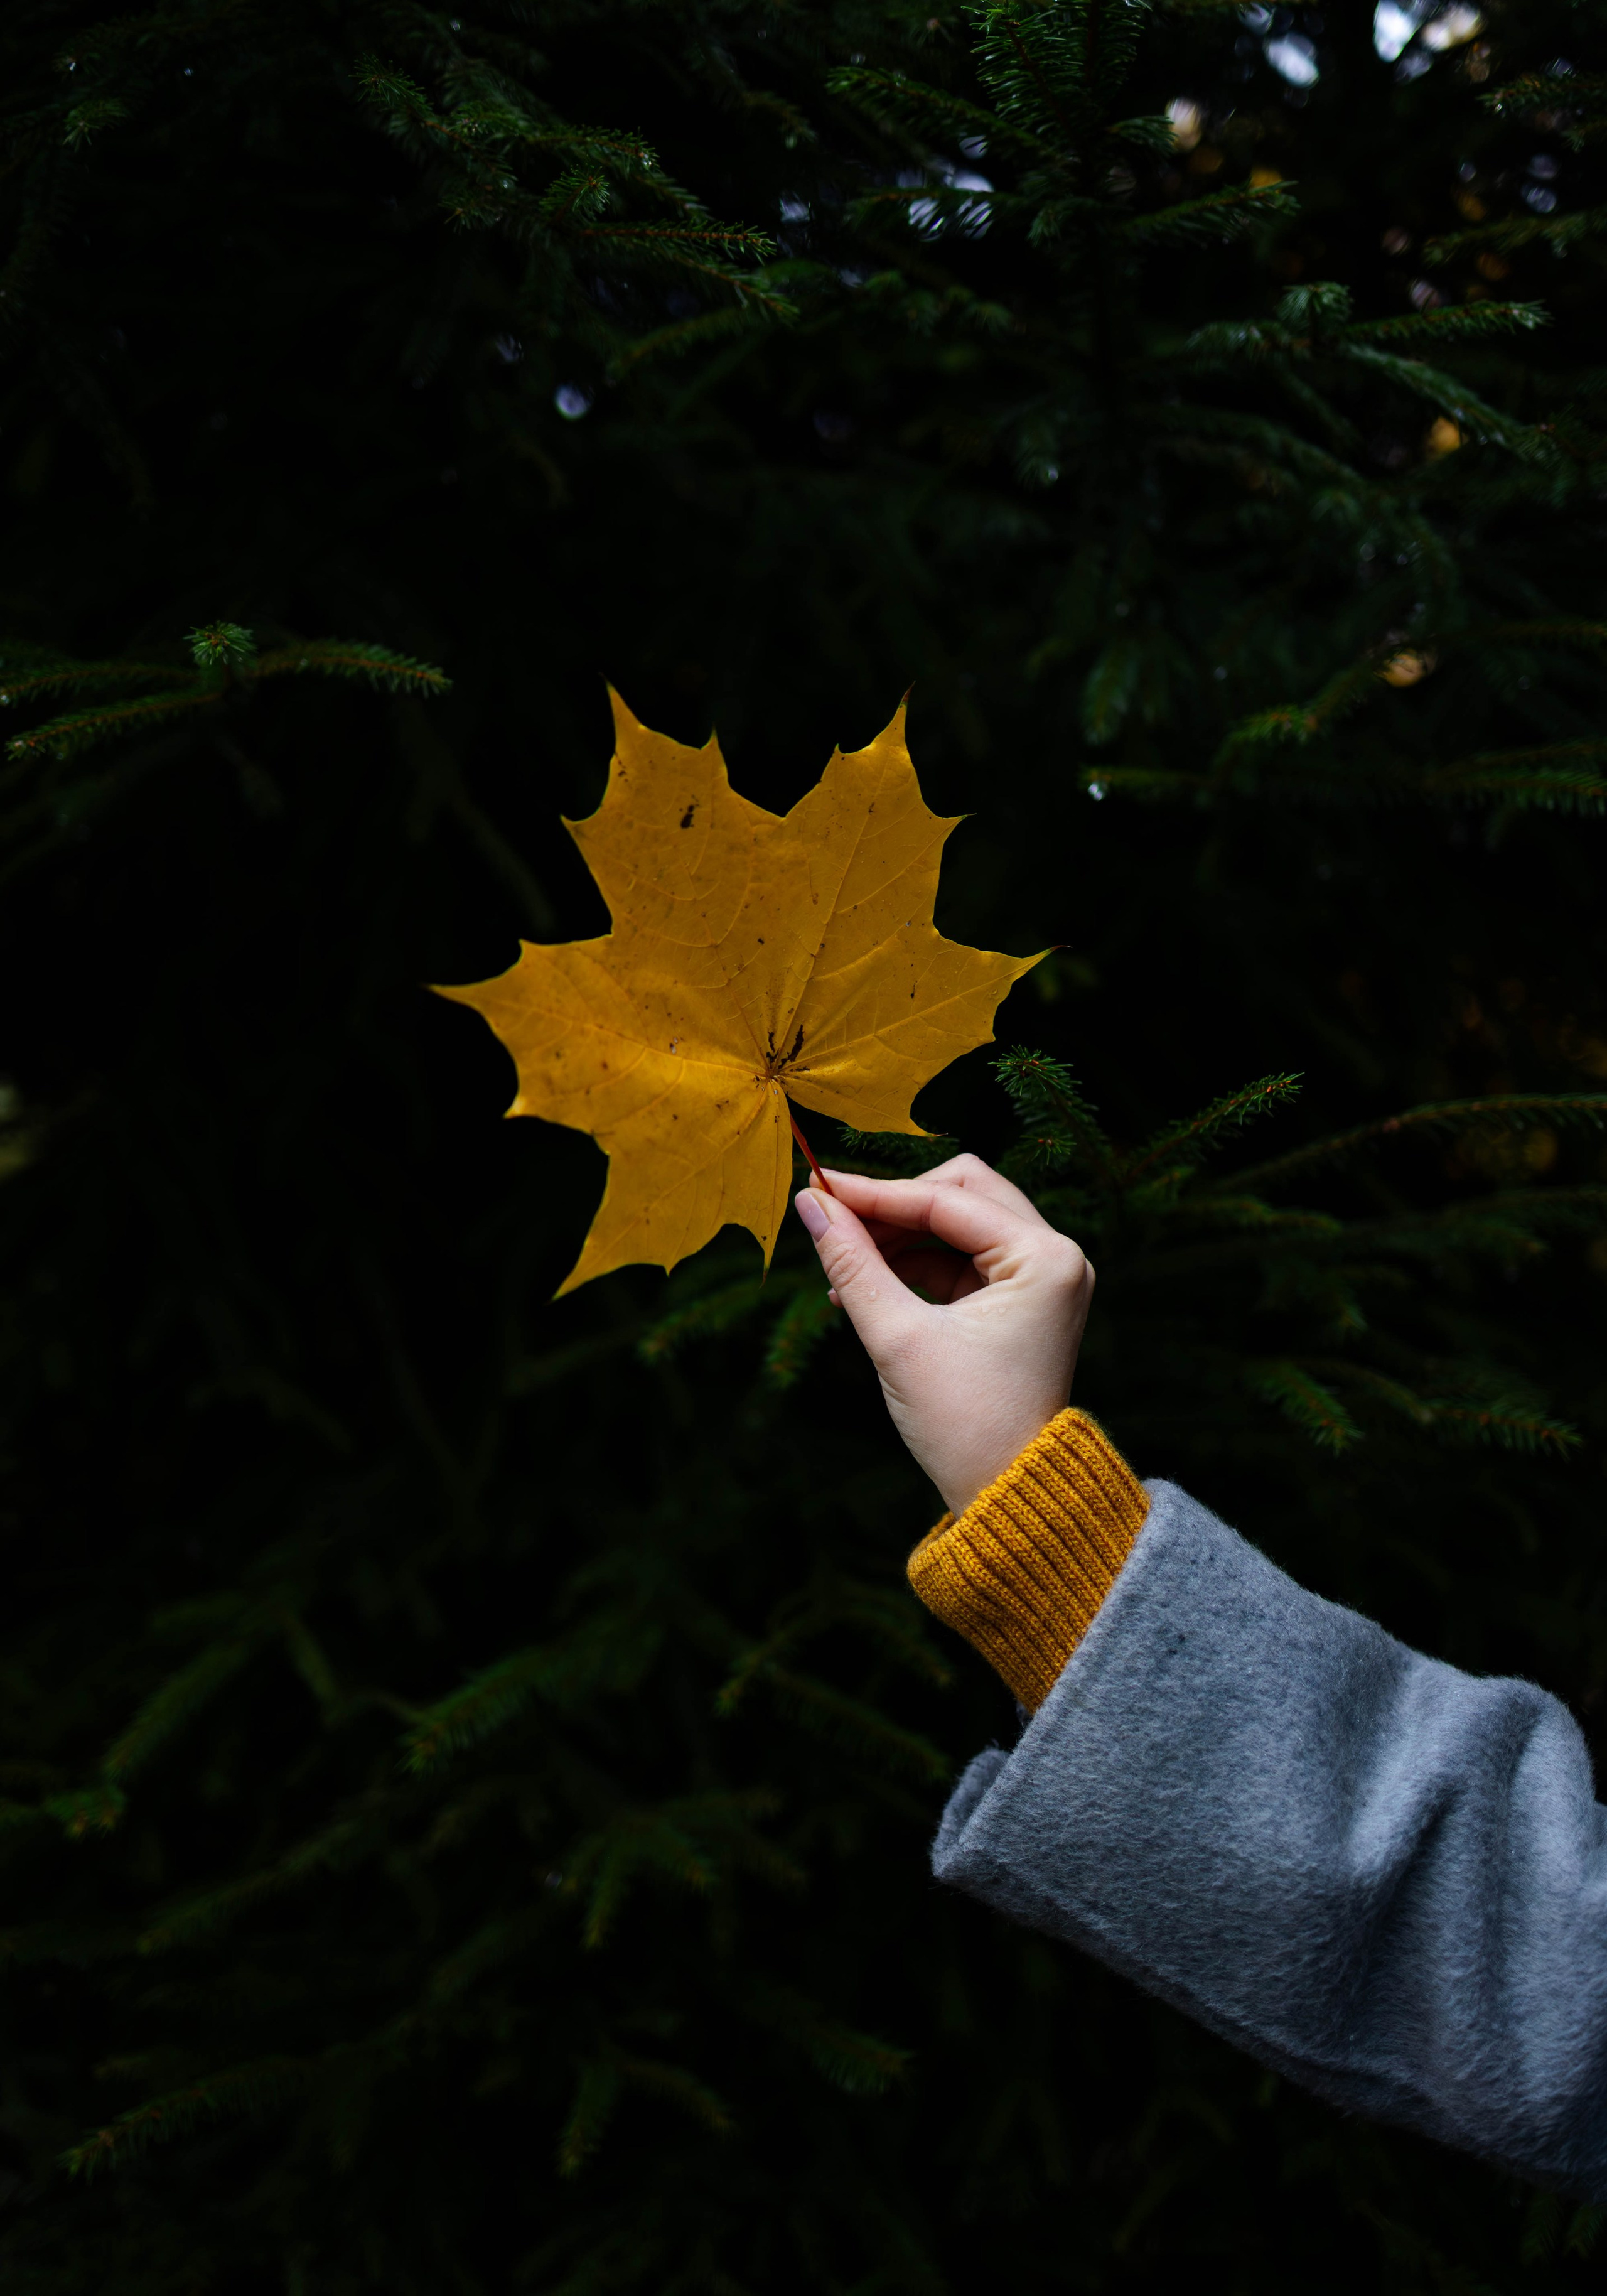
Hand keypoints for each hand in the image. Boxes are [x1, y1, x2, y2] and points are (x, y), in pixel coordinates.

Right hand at [793, 1154, 1093, 1515]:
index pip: (947, 1200)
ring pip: (959, 1224)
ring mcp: (1041, 1279)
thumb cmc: (965, 1424)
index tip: (817, 1187)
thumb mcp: (897, 1337)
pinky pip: (961, 1260)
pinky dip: (914, 1266)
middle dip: (894, 1205)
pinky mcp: (1020, 1302)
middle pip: (962, 1192)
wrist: (1006, 1496)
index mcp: (1045, 1258)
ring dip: (900, 1237)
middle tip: (833, 1218)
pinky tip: (865, 1289)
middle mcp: (1054, 1257)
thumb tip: (811, 1205)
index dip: (876, 1192)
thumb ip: (852, 1262)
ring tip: (842, 1265)